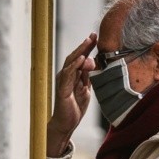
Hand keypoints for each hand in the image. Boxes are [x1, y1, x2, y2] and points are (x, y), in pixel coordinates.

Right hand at [47, 33, 96, 156]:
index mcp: (72, 75)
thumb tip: (91, 62)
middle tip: (93, 35)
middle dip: (84, 45)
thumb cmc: (74, 108)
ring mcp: (63, 82)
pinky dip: (74, 66)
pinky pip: (68, 75)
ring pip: (71, 63)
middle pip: (75, 56)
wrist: (66, 124)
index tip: (96, 36)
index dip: (88, 47)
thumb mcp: (85, 90)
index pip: (80, 58)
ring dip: (80, 52)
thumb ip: (87, 77)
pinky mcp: (62, 90)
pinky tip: (82, 59)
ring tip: (88, 42)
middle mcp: (66, 76)